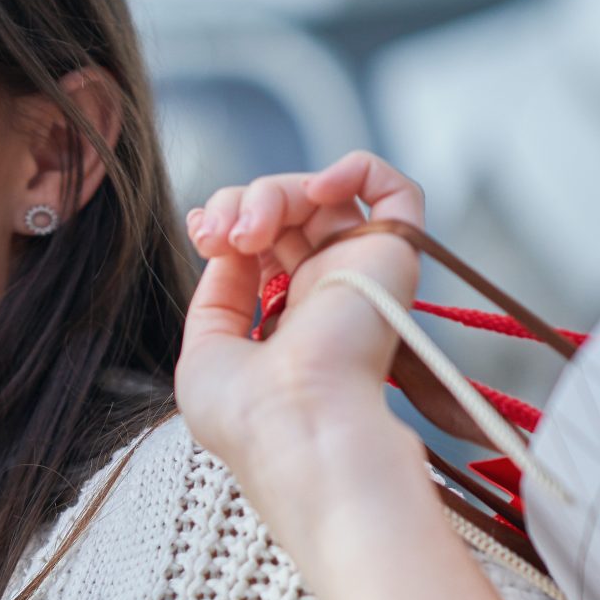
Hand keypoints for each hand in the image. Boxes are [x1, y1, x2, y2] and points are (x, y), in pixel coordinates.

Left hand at [173, 149, 434, 542]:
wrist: (298, 429)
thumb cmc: (247, 414)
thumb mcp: (205, 353)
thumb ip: (218, 297)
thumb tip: (231, 250)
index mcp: (285, 318)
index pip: (263, 243)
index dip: (228, 219)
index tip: (203, 230)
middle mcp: (326, 292)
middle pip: (286, 212)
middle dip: (239, 204)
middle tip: (219, 234)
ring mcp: (360, 273)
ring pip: (324, 196)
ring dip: (273, 192)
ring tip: (249, 231)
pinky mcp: (395, 257)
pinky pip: (396, 192)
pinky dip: (357, 169)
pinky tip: (320, 189)